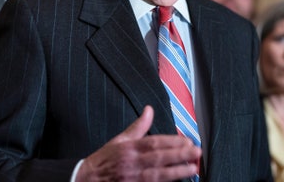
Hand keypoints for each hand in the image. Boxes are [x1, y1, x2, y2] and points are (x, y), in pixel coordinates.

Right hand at [76, 105, 200, 181]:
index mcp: (129, 148)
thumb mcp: (120, 140)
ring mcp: (133, 178)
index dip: (172, 141)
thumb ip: (138, 126)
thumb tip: (149, 110)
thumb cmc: (105, 160)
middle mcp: (132, 163)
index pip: (154, 143)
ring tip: (192, 168)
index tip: (187, 140)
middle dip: (179, 155)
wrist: (86, 180)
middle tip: (196, 152)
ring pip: (157, 175)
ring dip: (176, 172)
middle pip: (158, 158)